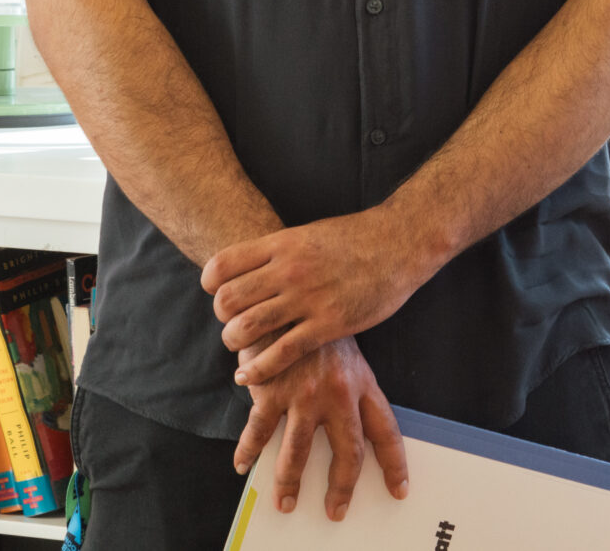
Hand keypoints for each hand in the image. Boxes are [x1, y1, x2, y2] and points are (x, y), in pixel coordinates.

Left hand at [203, 211, 437, 386]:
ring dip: (234, 343)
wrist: (398, 243)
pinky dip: (257, 369)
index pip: (223, 265)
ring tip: (238, 349)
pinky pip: (281, 353)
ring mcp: (308, 298)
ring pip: (248, 327)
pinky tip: (248, 376)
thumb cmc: (355, 238)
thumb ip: (280, 251)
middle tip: (231, 324)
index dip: (211, 284)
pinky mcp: (328, 324)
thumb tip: (253, 266)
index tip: (217, 293)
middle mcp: (288, 270)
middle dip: (222, 318)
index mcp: (282, 244)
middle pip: (228, 300)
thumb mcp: (309, 233)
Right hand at [232, 336, 407, 522]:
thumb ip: (350, 386)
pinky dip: (248, 450)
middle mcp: (337, 393)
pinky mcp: (271, 390)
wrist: (286, 289)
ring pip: (297, 453)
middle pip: (347, 453)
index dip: (394, 464)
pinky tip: (243, 464)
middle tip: (336, 510)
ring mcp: (303, 394)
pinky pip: (258, 431)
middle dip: (341, 488)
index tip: (399, 489)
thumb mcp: (345, 350)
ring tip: (285, 503)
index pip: (385, 430)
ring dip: (289, 482)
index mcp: (361, 383)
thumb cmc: (317, 321)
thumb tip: (354, 425)